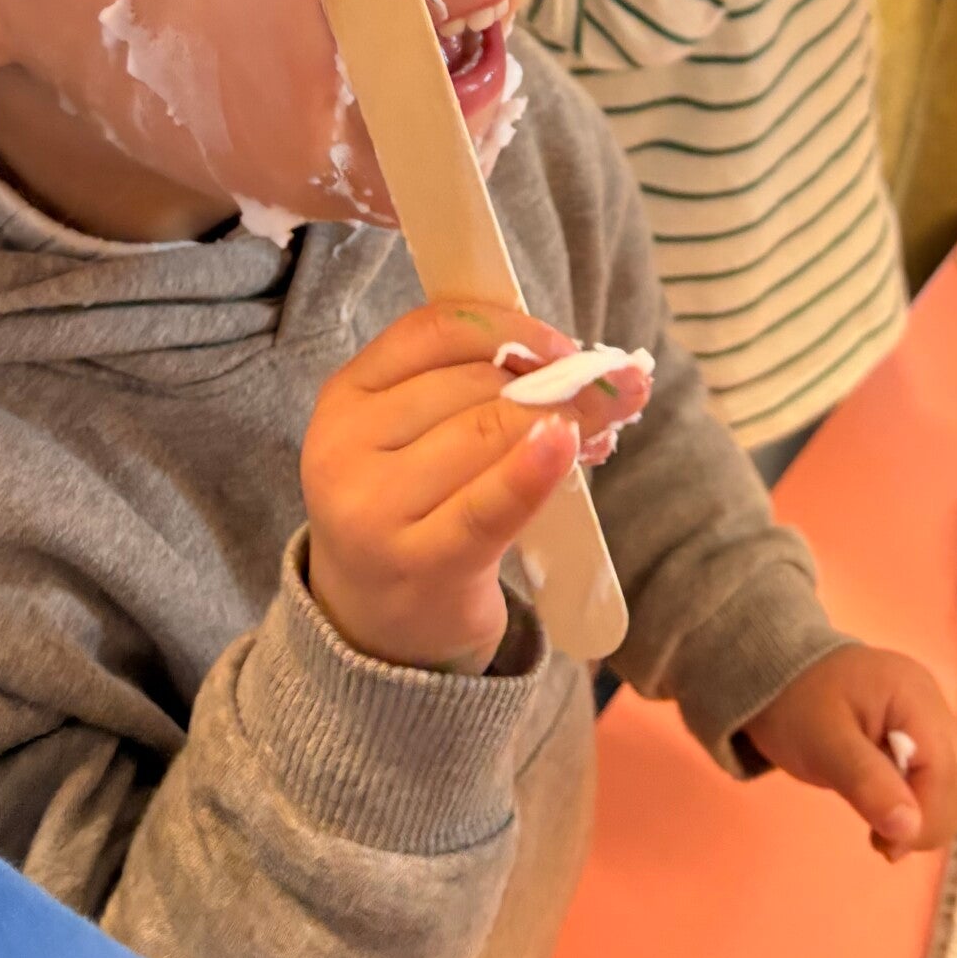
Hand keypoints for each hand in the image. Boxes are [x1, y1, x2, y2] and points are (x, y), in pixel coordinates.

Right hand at [301, 302, 652, 673]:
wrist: (376, 630)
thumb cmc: (412, 511)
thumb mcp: (410, 436)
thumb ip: (465, 384)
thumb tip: (566, 354)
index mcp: (345, 395)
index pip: (433, 332)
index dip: (509, 327)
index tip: (564, 345)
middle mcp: (345, 447)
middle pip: (471, 383)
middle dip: (553, 379)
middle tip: (611, 387)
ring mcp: (375, 509)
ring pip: (487, 432)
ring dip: (565, 418)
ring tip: (606, 422)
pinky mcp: (418, 563)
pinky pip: (488, 506)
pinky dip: (533, 470)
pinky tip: (568, 446)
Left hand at [741, 645, 956, 862]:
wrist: (778, 676)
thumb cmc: (796, 706)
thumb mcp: (822, 745)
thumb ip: (866, 783)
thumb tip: (909, 828)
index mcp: (912, 694)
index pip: (945, 771)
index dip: (926, 818)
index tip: (885, 844)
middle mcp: (932, 701)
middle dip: (929, 823)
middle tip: (883, 843)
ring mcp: (929, 717)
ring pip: (955, 785)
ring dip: (928, 820)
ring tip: (883, 833)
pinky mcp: (921, 734)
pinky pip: (938, 780)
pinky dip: (921, 808)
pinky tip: (888, 816)